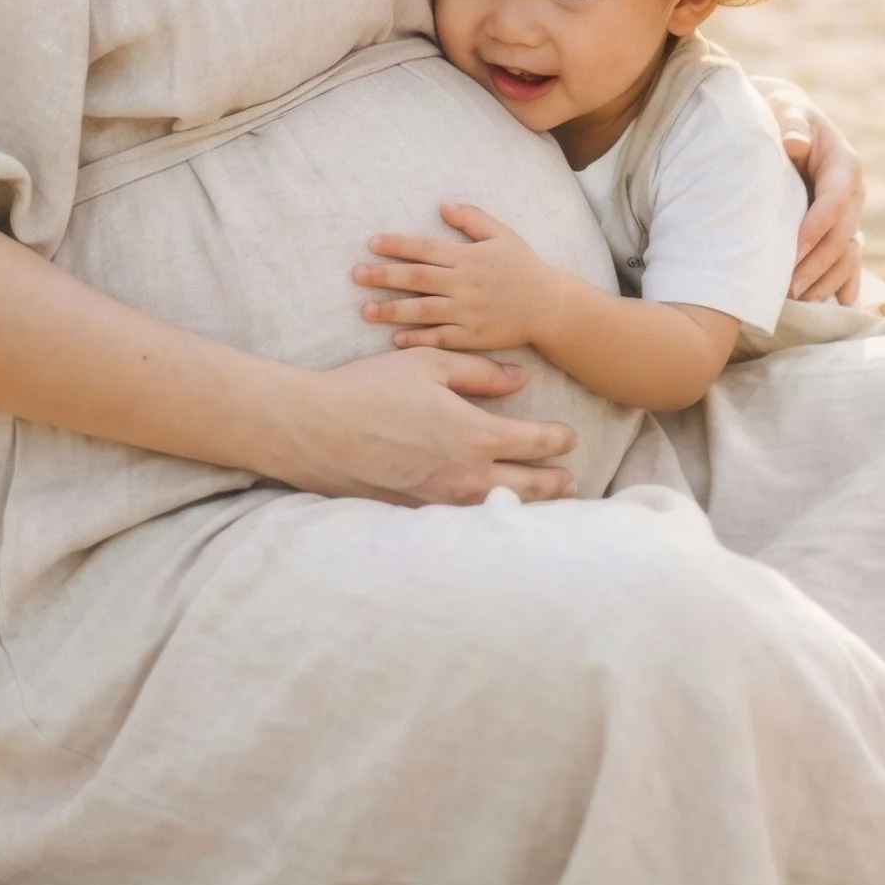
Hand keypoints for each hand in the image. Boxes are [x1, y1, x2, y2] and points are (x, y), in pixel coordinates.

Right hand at [297, 341, 574, 504]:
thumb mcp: (428, 364)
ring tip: (544, 501)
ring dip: (529, 505)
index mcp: (475, 435)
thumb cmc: (370, 388)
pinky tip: (493, 511)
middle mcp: (466, 475)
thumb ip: (480, 373)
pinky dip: (490, 517)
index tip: (569, 437)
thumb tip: (521, 380)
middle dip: (556, 482)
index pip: (537, 443)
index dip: (559, 440)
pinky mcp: (417, 514)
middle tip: (570, 479)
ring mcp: (442, 501)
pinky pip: (467, 520)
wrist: (314, 430)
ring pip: (501, 509)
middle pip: (530, 487)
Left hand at [355, 206, 553, 356]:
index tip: (372, 244)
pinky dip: (418, 339)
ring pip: (423, 311)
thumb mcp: (503, 235)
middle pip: (417, 279)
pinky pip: (441, 338)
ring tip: (366, 311)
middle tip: (356, 275)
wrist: (550, 307)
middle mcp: (465, 284)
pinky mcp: (473, 337)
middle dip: (384, 276)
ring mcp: (468, 312)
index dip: (397, 246)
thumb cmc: (524, 267)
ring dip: (392, 311)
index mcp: (469, 257)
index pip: (425, 249)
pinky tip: (396, 339)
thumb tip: (442, 205)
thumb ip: (473, 219)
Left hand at [763, 84, 864, 301]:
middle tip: (789, 289)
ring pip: (847, 255)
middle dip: (818, 263)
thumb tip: (796, 142)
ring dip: (826, 280)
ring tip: (797, 302)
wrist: (784, 123)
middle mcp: (852, 194)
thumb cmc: (781, 114)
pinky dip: (843, 286)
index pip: (835, 200)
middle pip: (842, 235)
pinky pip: (848, 263)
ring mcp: (849, 216)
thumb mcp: (786, 109)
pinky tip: (836, 308)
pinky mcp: (839, 231)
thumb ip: (791, 123)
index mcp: (845, 164)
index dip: (818, 226)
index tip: (794, 249)